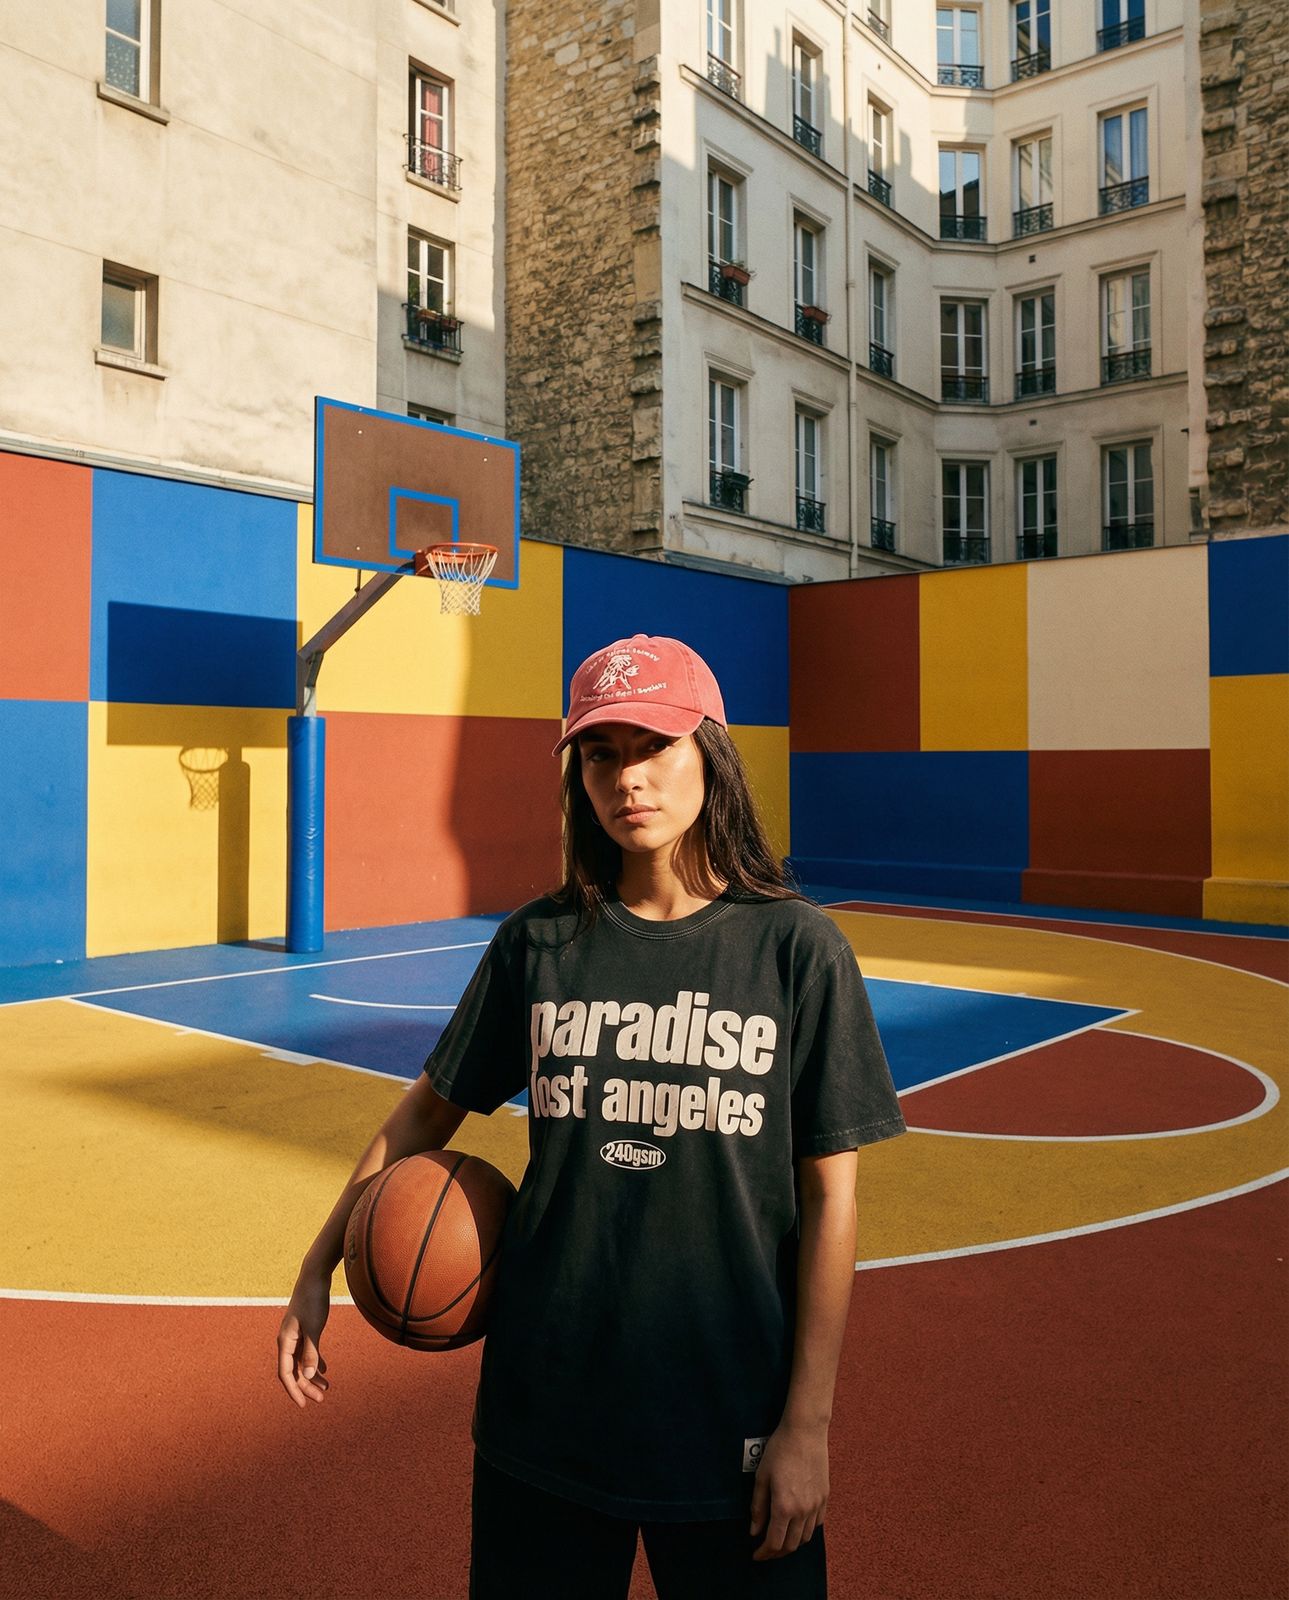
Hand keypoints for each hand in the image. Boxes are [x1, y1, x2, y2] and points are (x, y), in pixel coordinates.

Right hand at [276, 1268, 331, 1408]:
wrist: (315, 1277)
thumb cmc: (313, 1301)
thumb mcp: (314, 1328)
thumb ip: (311, 1351)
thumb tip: (310, 1375)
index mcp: (285, 1342)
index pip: (286, 1374)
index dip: (294, 1390)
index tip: (303, 1405)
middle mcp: (287, 1341)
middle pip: (294, 1371)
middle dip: (306, 1386)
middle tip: (321, 1399)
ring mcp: (295, 1336)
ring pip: (301, 1363)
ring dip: (312, 1376)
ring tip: (326, 1389)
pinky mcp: (304, 1330)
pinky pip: (307, 1352)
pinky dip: (315, 1362)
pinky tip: (325, 1371)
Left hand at [749, 1421, 828, 1560]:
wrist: (805, 1432)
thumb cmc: (779, 1450)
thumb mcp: (761, 1477)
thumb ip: (758, 1507)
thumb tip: (754, 1531)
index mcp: (784, 1507)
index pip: (774, 1543)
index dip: (764, 1553)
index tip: (756, 1555)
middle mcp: (802, 1511)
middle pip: (791, 1546)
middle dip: (776, 1553)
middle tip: (766, 1551)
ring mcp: (816, 1505)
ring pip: (805, 1538)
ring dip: (792, 1544)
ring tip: (780, 1540)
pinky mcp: (825, 1498)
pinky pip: (817, 1524)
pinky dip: (805, 1531)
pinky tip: (797, 1525)